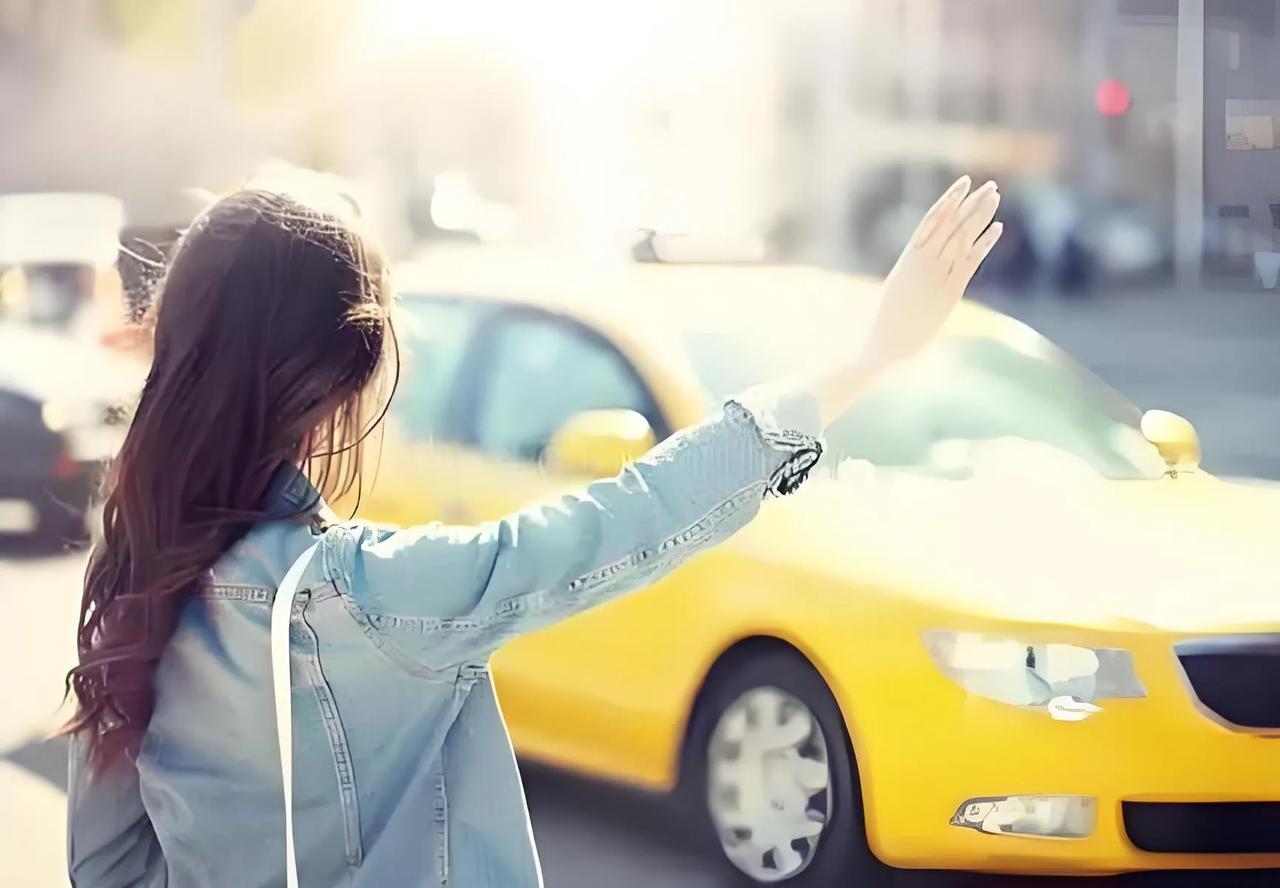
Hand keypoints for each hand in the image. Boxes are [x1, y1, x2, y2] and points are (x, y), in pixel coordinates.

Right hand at [866, 176, 1002, 364]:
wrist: (886, 342)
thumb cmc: (889, 318)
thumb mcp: (900, 286)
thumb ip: (915, 269)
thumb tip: (923, 257)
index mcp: (909, 257)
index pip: (933, 219)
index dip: (950, 200)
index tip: (964, 184)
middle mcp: (924, 261)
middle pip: (952, 224)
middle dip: (972, 204)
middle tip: (991, 185)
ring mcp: (937, 275)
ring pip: (962, 237)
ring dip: (980, 216)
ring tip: (996, 197)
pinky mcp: (950, 292)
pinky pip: (971, 262)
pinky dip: (985, 244)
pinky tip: (998, 227)